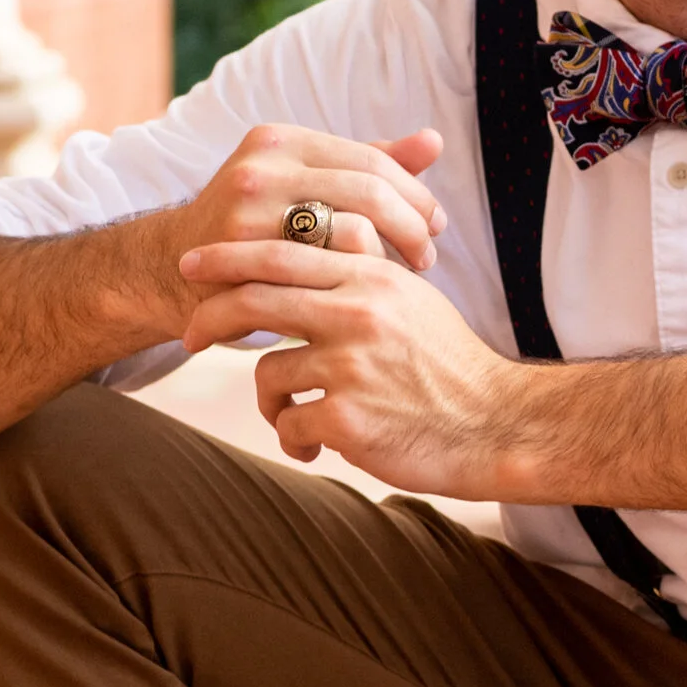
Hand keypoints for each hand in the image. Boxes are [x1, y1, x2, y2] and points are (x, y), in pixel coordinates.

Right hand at [163, 121, 447, 324]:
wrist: (172, 271)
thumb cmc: (252, 227)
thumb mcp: (301, 183)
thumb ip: (365, 163)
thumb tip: (432, 140)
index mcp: (282, 139)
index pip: (373, 160)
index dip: (414, 195)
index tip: (435, 225)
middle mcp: (262, 165)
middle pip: (369, 192)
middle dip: (411, 227)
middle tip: (428, 258)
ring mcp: (248, 209)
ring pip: (352, 231)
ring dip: (389, 258)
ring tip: (403, 277)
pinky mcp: (243, 254)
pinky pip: (324, 271)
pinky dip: (354, 282)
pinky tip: (365, 294)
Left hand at [177, 242, 525, 491]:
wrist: (496, 425)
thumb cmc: (451, 367)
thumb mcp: (412, 299)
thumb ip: (364, 270)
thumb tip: (319, 242)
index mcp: (372, 276)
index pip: (281, 251)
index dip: (226, 256)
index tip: (192, 265)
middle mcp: (359, 312)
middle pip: (254, 300)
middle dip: (208, 317)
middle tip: (190, 336)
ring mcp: (351, 365)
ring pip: (268, 372)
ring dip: (270, 399)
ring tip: (293, 415)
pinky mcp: (348, 416)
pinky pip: (289, 422)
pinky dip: (295, 437)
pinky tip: (318, 444)